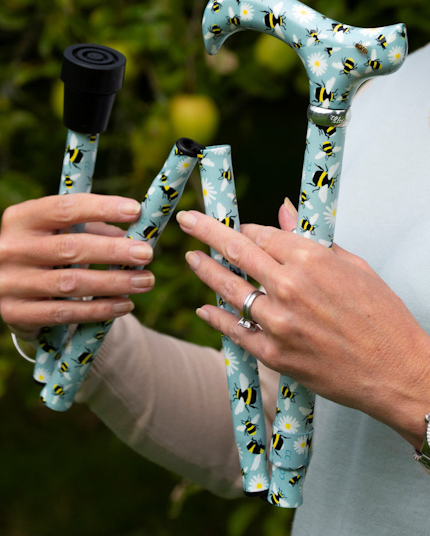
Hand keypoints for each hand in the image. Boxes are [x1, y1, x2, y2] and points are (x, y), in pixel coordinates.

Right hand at [0, 193, 154, 339]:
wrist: (24, 298)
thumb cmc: (55, 256)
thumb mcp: (70, 235)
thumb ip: (99, 230)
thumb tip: (139, 233)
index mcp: (21, 218)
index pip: (64, 208)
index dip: (101, 208)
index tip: (136, 211)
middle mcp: (8, 248)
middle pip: (69, 247)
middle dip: (114, 251)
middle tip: (147, 254)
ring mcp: (8, 282)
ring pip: (70, 283)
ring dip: (114, 282)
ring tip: (145, 281)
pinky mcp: (14, 313)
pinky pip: (64, 313)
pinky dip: (99, 309)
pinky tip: (125, 304)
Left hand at [176, 202, 429, 448]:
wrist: (395, 371)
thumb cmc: (381, 317)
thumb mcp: (353, 265)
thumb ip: (311, 238)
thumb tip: (283, 211)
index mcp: (311, 259)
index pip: (261, 235)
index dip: (246, 230)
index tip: (236, 227)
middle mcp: (289, 287)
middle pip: (235, 251)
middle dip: (206, 231)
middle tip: (188, 221)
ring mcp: (278, 322)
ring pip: (228, 289)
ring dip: (205, 270)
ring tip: (191, 259)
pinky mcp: (273, 354)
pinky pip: (234, 330)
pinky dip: (215, 317)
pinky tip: (205, 308)